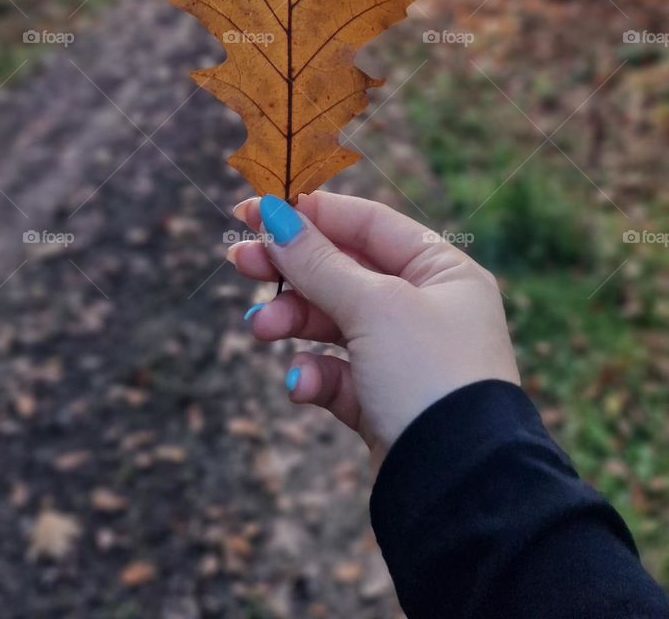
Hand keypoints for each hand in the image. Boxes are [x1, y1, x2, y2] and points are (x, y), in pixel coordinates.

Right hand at [228, 190, 519, 462]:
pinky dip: (315, 375)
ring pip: (335, 323)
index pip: (368, 225)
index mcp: (443, 272)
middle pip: (345, 272)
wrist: (460, 487)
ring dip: (294, 322)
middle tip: (239, 263)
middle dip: (291, 269)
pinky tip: (302, 385)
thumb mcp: (373, 307)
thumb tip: (275, 215)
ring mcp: (407, 358)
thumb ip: (319, 262)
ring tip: (259, 329)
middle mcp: (429, 309)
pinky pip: (340, 376)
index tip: (254, 211)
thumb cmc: (429, 377)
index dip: (310, 215)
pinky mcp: (387, 404)